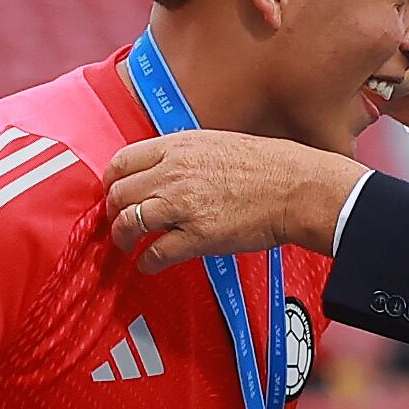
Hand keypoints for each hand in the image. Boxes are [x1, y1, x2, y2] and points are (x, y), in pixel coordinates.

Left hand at [103, 131, 363, 274]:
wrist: (296, 188)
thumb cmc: (266, 166)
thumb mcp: (216, 143)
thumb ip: (184, 155)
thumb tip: (163, 169)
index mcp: (177, 146)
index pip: (122, 162)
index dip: (112, 182)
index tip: (115, 193)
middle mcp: (173, 173)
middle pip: (119, 194)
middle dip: (113, 212)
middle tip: (120, 222)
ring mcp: (183, 205)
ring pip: (128, 223)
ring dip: (123, 238)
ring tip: (129, 246)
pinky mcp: (197, 236)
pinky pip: (155, 253)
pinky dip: (147, 263)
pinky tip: (150, 265)